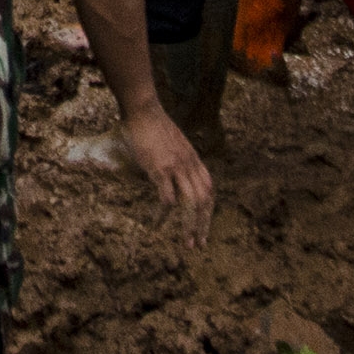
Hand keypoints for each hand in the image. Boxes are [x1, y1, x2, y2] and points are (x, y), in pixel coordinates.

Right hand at [119, 101, 215, 243]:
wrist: (143, 109)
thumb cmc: (154, 125)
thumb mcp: (174, 144)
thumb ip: (178, 160)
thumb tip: (173, 175)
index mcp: (194, 160)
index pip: (210, 190)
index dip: (209, 210)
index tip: (205, 226)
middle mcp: (190, 165)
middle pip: (205, 201)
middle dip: (203, 225)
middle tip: (200, 244)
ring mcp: (176, 168)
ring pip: (192, 204)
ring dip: (190, 226)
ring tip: (187, 243)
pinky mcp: (160, 169)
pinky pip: (168, 199)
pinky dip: (165, 215)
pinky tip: (159, 223)